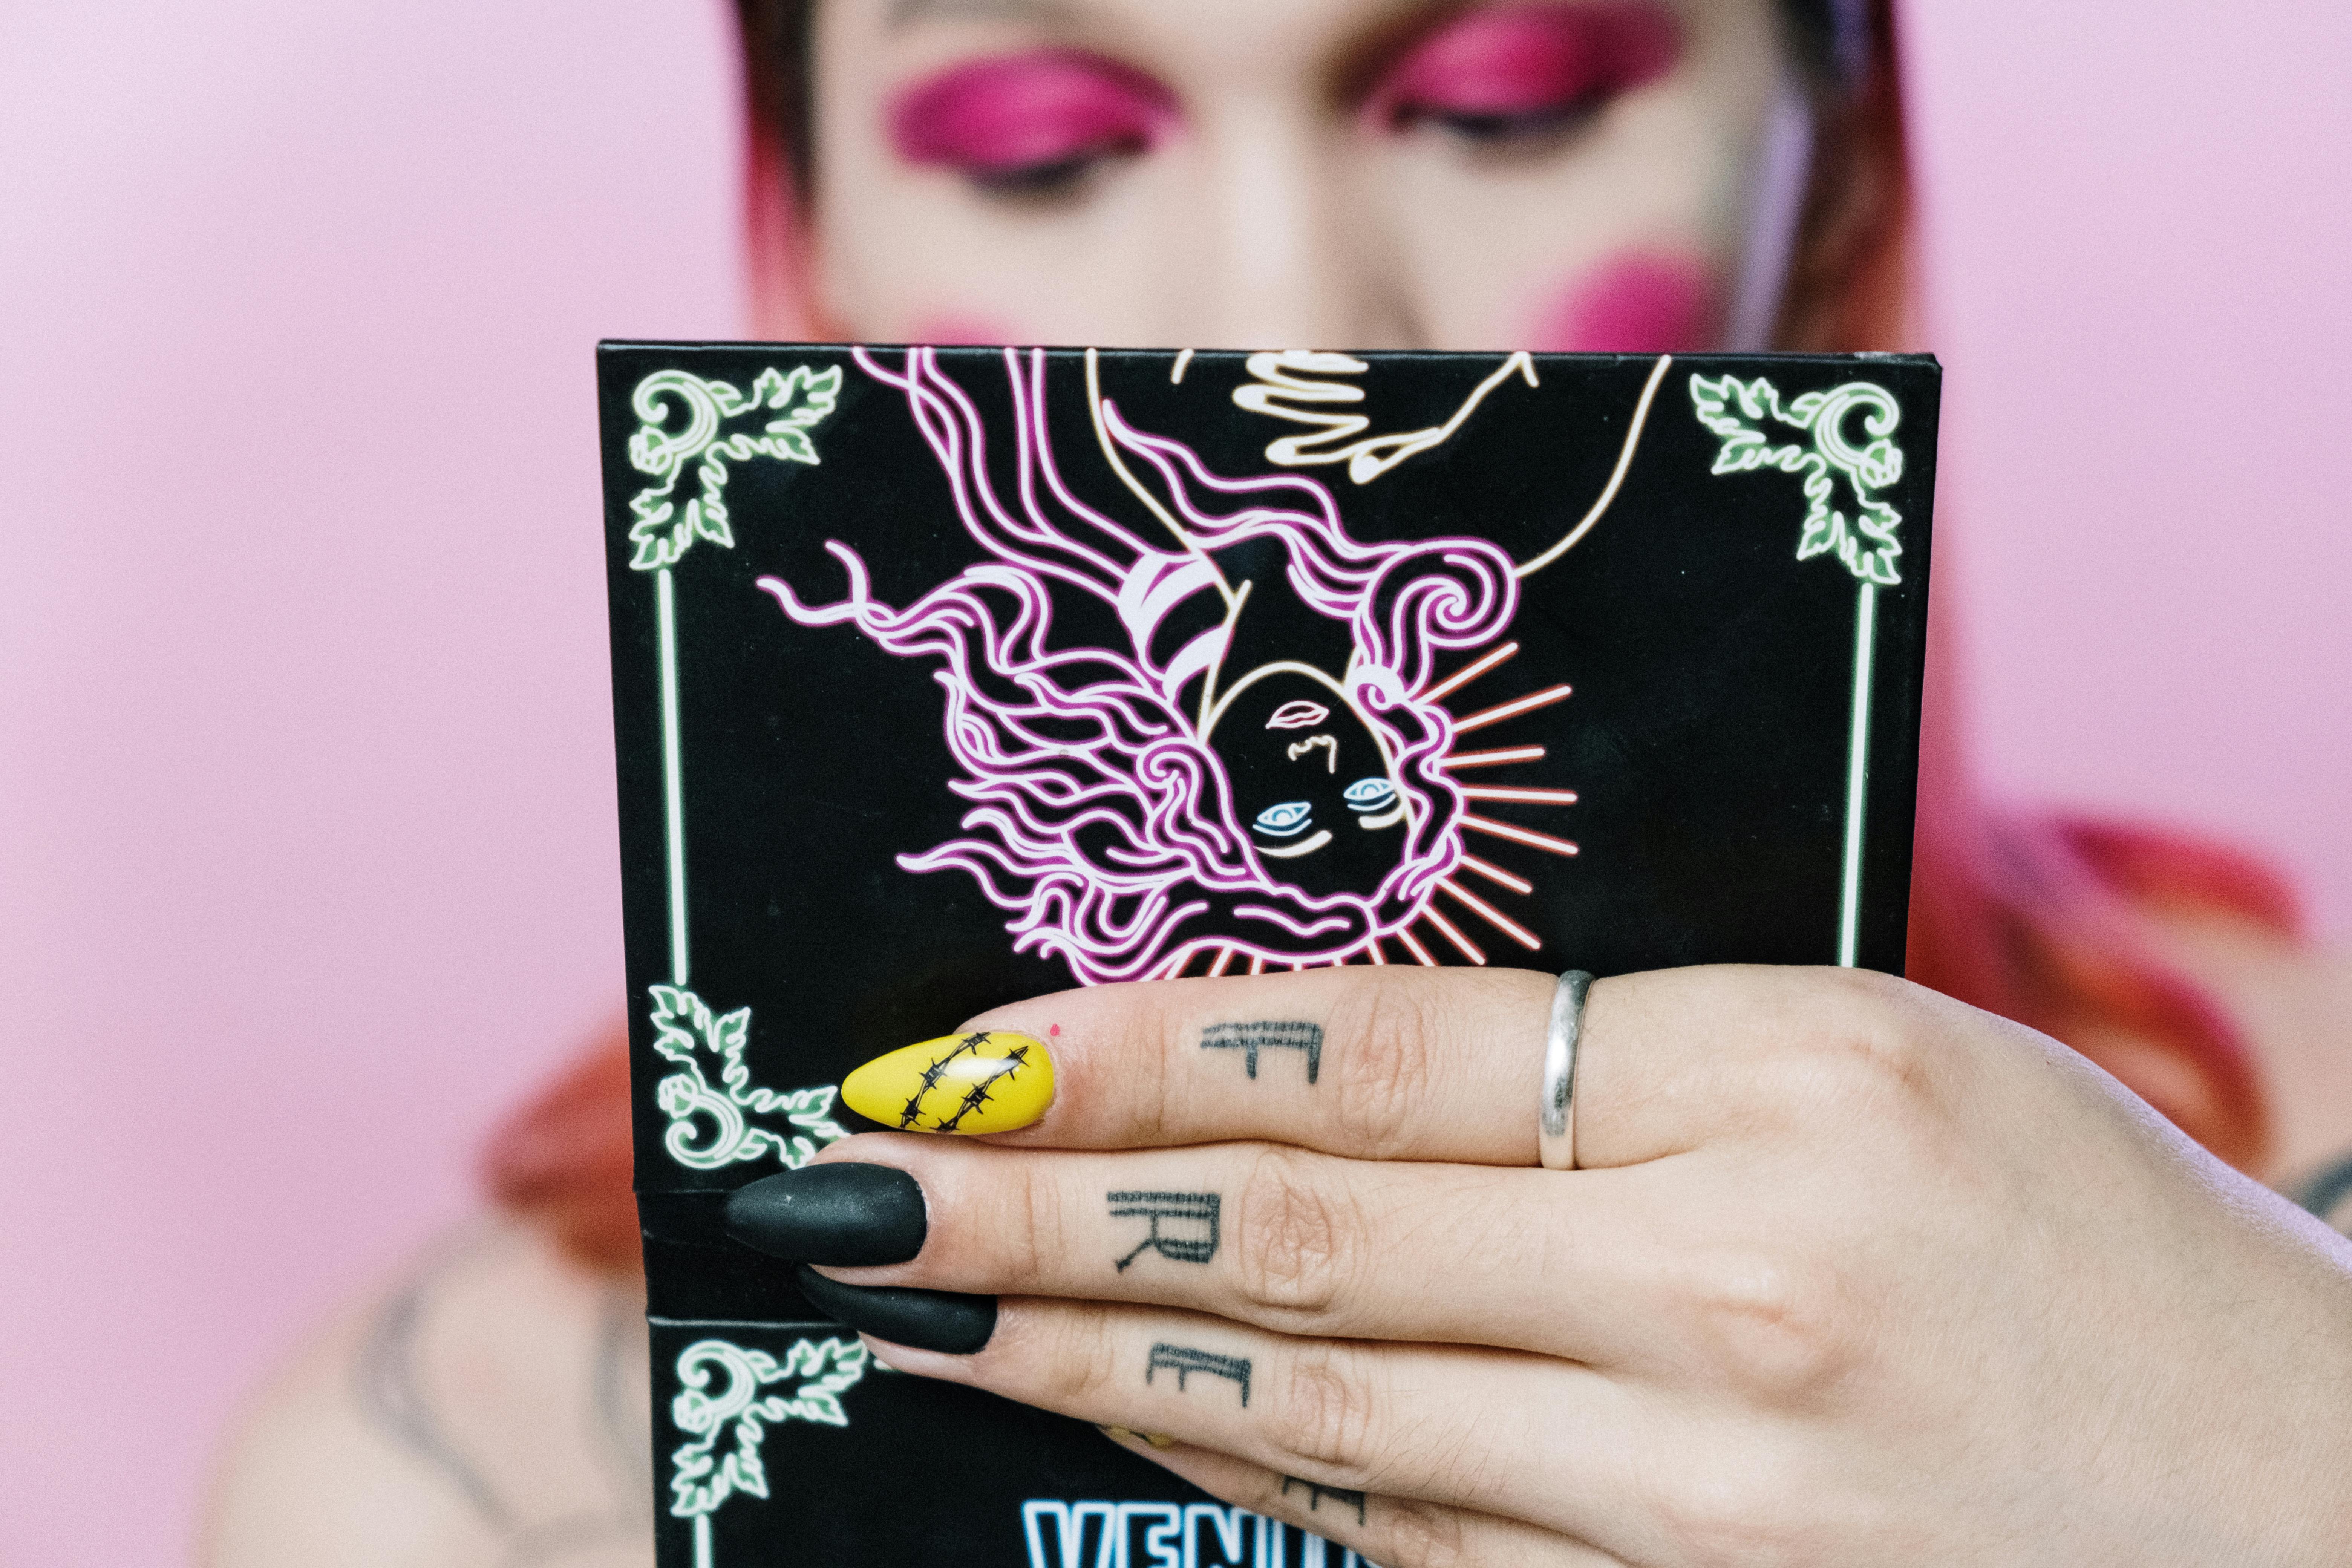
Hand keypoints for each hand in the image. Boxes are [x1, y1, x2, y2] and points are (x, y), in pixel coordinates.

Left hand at [772, 967, 2351, 1564]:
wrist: (2307, 1509)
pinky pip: (1404, 1548)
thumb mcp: (1868, 1069)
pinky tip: (1127, 1424)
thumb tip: (1299, 1086)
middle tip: (842, 1193)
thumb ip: (1600, 1077)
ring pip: (1315, 1419)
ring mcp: (1705, 1508)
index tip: (957, 1053)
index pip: (1368, 1059)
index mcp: (1792, 1085)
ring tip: (926, 1308)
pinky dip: (1247, 1478)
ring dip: (1090, 1362)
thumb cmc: (2087, 1249)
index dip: (1126, 1052)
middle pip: (1294, 1248)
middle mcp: (1732, 1304)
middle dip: (1028, 1216)